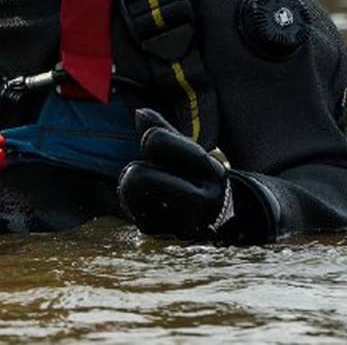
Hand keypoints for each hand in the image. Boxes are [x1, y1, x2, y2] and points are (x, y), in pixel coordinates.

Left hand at [118, 108, 234, 239]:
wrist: (218, 218)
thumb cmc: (196, 174)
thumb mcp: (188, 150)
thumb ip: (164, 130)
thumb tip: (139, 113)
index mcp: (210, 170)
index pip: (156, 141)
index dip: (151, 140)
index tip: (159, 146)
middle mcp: (201, 201)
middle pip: (137, 176)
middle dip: (134, 169)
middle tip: (145, 171)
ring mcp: (180, 222)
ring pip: (128, 191)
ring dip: (129, 185)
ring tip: (148, 186)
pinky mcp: (161, 233)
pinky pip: (128, 208)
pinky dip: (131, 201)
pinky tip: (148, 202)